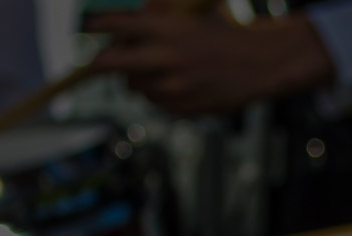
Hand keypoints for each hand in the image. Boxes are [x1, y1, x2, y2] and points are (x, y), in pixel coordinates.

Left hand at [85, 11, 331, 116]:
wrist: (262, 63)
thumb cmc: (228, 33)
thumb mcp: (194, 12)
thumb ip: (160, 15)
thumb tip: (128, 22)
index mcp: (167, 29)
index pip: (116, 24)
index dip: (97, 25)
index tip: (89, 27)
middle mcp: (166, 58)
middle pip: (109, 65)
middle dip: (97, 64)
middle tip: (95, 64)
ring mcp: (173, 86)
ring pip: (133, 87)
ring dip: (137, 79)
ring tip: (158, 70)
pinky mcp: (182, 107)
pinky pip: (155, 103)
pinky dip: (159, 94)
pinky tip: (178, 83)